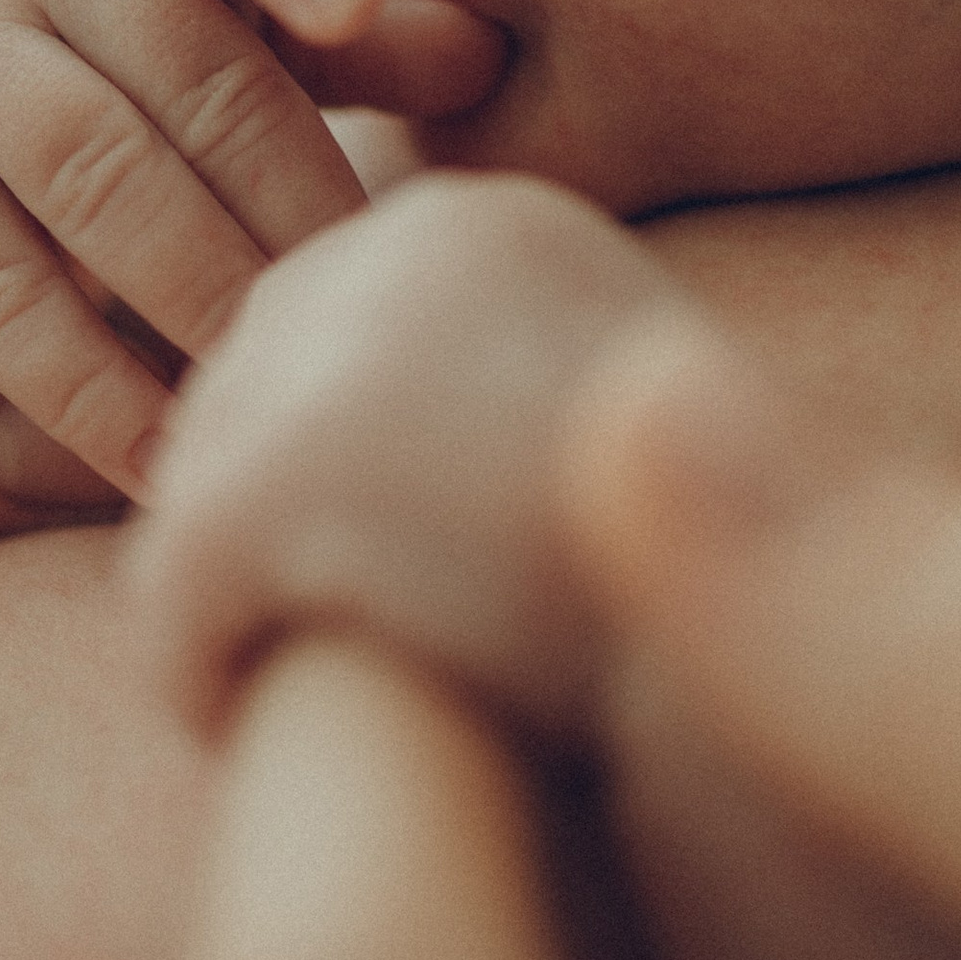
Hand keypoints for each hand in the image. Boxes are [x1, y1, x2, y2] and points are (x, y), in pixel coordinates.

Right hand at [0, 0, 509, 497]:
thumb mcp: (233, 12)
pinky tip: (161, 456)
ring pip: (93, 179)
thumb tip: (490, 58)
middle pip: (194, 77)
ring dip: (197, 292)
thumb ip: (362, 40)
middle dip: (294, 205)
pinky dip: (83, 384)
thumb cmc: (121, 36)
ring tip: (279, 379)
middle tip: (371, 307)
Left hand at [136, 172, 677, 735]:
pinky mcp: (270, 481)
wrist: (791, 689)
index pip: (318, 329)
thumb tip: (368, 442)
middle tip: (363, 653)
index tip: (418, 579)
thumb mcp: (617, 424)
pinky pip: (169, 606)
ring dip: (250, 610)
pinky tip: (267, 740)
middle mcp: (406, 239)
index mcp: (491, 219)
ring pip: (196, 498)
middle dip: (278, 533)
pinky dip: (204, 682)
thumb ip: (493, 388)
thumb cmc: (713, 600)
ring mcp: (337, 350)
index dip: (345, 478)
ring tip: (339, 701)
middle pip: (237, 395)